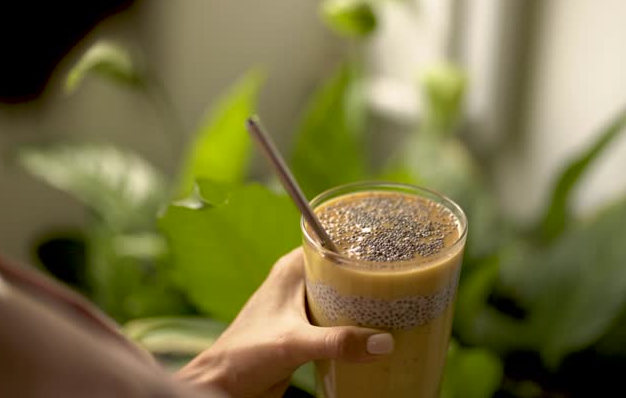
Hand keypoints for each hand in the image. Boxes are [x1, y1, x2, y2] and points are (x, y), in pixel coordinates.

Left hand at [177, 248, 394, 397]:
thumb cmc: (244, 354)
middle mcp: (298, 283)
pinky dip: (356, 326)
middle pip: (341, 271)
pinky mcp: (307, 332)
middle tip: (401, 281)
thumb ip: (337, 342)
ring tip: (397, 304)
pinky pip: (338, 321)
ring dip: (363, 304)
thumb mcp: (294, 342)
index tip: (388, 249)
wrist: (224, 385)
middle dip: (368, 276)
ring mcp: (303, 308)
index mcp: (291, 270)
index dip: (358, 244)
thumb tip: (382, 342)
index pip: (330, 242)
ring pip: (342, 297)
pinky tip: (376, 332)